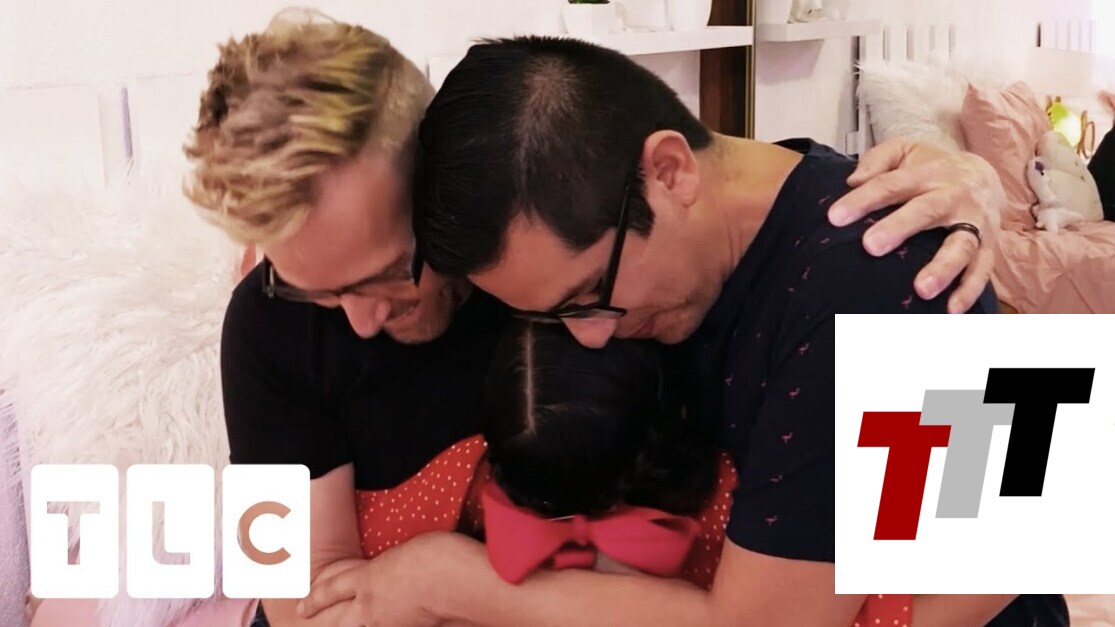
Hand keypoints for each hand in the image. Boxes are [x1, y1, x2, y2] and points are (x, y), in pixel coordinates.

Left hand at [298, 532, 479, 626]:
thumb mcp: (406, 553)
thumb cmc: (435, 555)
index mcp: (369, 577)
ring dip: (362, 622)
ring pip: (363, 626)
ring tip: (363, 620)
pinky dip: (398, 624)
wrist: (453, 577)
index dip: (315, 597)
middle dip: (325, 618)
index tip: (302, 606)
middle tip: (307, 617)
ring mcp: (389, 623)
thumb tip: (395, 572)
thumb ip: (394, 567)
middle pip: (341, 619)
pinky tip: (408, 623)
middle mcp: (372, 605)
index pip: (333, 588)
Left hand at [828, 138, 1004, 312]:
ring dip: (943, 269)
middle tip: (870, 246)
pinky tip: (951, 311)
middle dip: (899, 228)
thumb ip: (878, 160)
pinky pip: (982, 270)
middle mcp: (953, 196)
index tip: (834, 217)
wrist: (984, 175)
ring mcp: (974, 223)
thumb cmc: (931, 168)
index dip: (863, 200)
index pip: (891, 185)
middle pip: (926, 211)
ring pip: (961, 245)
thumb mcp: (906, 150)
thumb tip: (852, 181)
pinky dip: (969, 291)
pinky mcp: (989, 246)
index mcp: (928, 173)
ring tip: (922, 289)